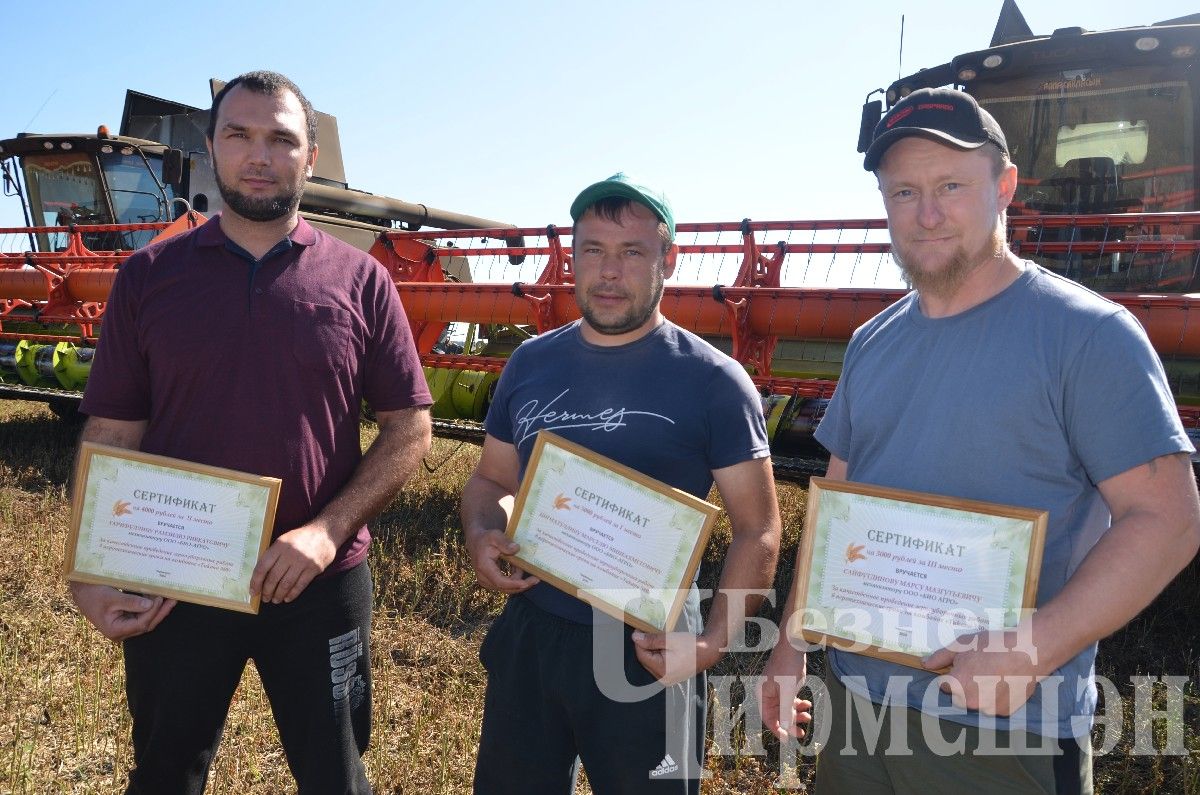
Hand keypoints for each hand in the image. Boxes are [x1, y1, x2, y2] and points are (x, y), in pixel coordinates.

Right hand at [69, 581, 175, 640]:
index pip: (141, 623)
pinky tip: (159, 598)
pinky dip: (150, 607)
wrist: (80, 591)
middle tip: (173, 599)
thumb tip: (150, 605)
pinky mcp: (126, 618)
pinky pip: (142, 615)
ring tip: (170, 598)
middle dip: (161, 612)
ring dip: (158, 610)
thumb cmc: (93, 594)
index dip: (152, 612)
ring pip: (146, 620)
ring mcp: (124, 626)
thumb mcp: (111, 597)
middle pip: (146, 625)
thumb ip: (130, 602)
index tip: (159, 598)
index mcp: (115, 630)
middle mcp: (121, 632)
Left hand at [251, 523, 338, 603]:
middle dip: (267, 591)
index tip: (253, 591)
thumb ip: (273, 554)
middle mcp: (290, 553)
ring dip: (279, 595)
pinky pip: (300, 585)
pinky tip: (288, 598)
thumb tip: (261, 575)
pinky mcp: (314, 568)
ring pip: (286, 583)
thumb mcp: (284, 540)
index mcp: (280, 545)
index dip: (256, 581)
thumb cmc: (302, 537)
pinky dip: (292, 594)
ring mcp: (303, 561)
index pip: (263, 567)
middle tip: (265, 598)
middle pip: (274, 577)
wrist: (326, 533)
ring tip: (275, 600)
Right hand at [465, 529, 538, 593]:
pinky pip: (505, 585)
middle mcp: (483, 578)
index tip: (527, 583)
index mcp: (484, 567)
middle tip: (536, 579)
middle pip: (505, 588)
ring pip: (506, 588)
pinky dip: (514, 579)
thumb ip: (504, 542)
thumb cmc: (486, 537)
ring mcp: (486, 582)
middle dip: (521, 585)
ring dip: (518, 581)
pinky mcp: (490, 582)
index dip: (514, 584)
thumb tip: (516, 549)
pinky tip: (519, 569)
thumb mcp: (495, 535)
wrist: (477, 541)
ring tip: (527, 568)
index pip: (500, 581)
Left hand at [630, 630, 721, 684]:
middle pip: (645, 660)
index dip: (639, 642)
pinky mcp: (671, 677)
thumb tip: (635, 638)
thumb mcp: (669, 639)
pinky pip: (658, 666)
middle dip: (645, 647)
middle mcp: (663, 679)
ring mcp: (667, 680)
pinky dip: (658, 656)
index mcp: (662, 670)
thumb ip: (651, 640)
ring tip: (658, 640)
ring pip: (651, 663)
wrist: (708, 652)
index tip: (639, 631)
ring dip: (652, 651)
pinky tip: (664, 648)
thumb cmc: (691, 646)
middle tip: (648, 633)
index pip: (642, 656)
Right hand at [758, 642, 812, 739]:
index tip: (789, 739)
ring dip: (796, 713)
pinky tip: (807, 704)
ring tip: (808, 716)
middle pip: (778, 715)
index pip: (768, 718)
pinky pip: (790, 699)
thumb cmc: (787, 666)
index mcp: (763, 694)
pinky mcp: (784, 684)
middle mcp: (767, 693)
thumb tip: (787, 729)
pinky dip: (798, 703)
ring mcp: (776, 688)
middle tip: (802, 732)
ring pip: (785, 707)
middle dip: (790, 723)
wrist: (793, 644)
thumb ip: (786, 711)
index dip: (778, 730)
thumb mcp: (788, 691)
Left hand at [923, 628, 1042, 715]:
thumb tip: (925, 664)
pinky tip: (1002, 683)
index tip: (964, 667)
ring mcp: (988, 709)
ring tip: (992, 676)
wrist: (1027, 653)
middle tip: (979, 671)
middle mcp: (970, 702)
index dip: (952, 675)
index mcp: (956, 686)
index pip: (944, 687)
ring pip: (975, 704)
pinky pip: (992, 707)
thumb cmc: (992, 646)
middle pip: (958, 698)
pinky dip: (994, 698)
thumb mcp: (961, 645)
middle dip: (964, 687)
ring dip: (979, 694)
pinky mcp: (1003, 712)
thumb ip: (940, 657)